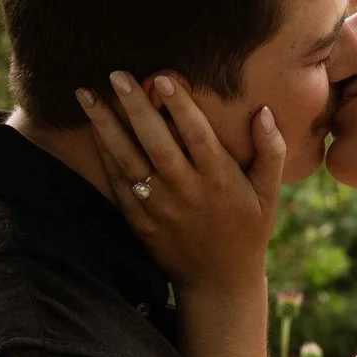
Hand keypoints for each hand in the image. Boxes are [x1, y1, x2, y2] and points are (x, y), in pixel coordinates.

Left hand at [78, 71, 282, 293]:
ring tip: (85, 94)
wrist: (219, 282)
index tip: (163, 77)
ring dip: (105, 126)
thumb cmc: (248, 230)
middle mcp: (187, 192)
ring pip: (128, 161)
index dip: (180, 105)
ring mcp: (160, 208)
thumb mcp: (269, 194)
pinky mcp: (140, 222)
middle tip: (117, 74)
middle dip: (135, 107)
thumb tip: (264, 111)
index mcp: (219, 180)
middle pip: (157, 143)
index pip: (197, 135)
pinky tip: (92, 130)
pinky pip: (118, 184)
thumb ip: (271, 151)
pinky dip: (104, 156)